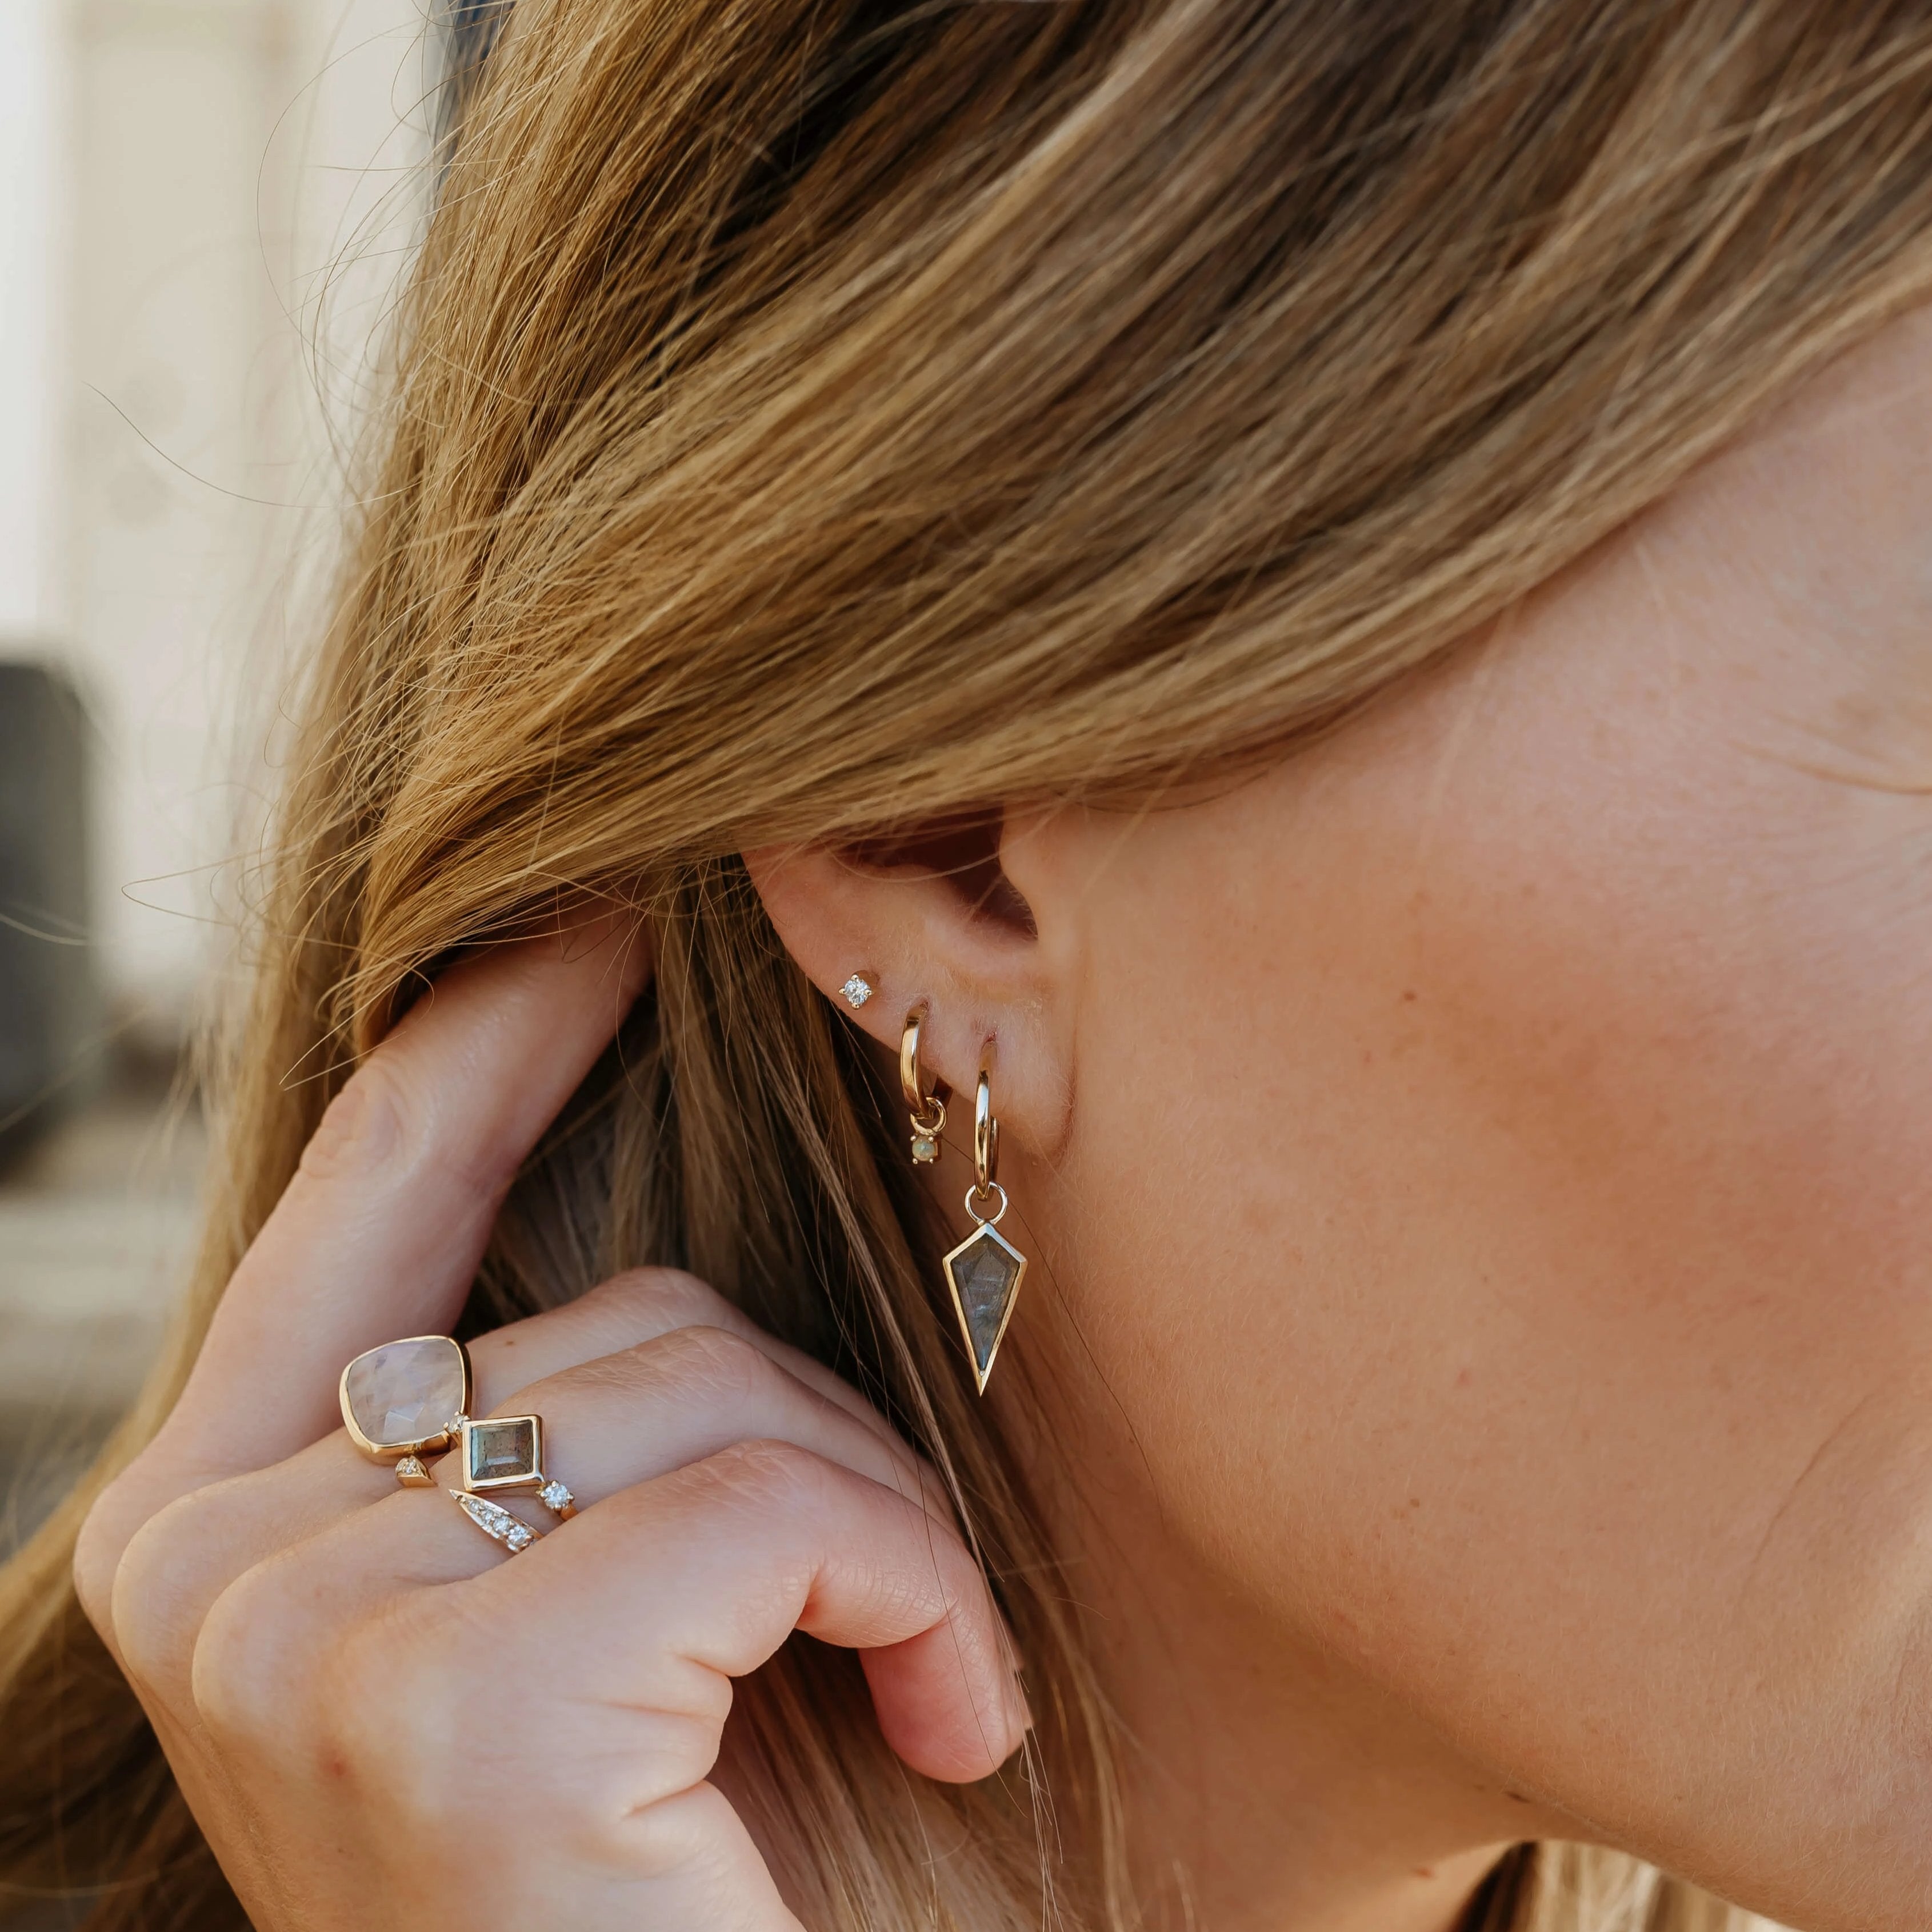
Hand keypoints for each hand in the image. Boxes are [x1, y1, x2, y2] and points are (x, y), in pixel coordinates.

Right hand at [73, 928, 1027, 1930]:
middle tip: (885, 1627)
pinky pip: (770, 1501)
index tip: (598, 909)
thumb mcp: (612, 1607)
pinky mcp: (455, 1708)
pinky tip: (951, 1728)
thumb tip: (628, 1176)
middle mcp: (214, 1563)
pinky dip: (918, 1595)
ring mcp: (305, 1635)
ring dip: (875, 1523)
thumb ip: (569, 1416)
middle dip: (809, 1437)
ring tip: (911, 1698)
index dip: (493, 1035)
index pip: (376, 1183)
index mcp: (235, 1523)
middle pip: (614, 1309)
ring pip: (700, 1382)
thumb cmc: (712, 1875)